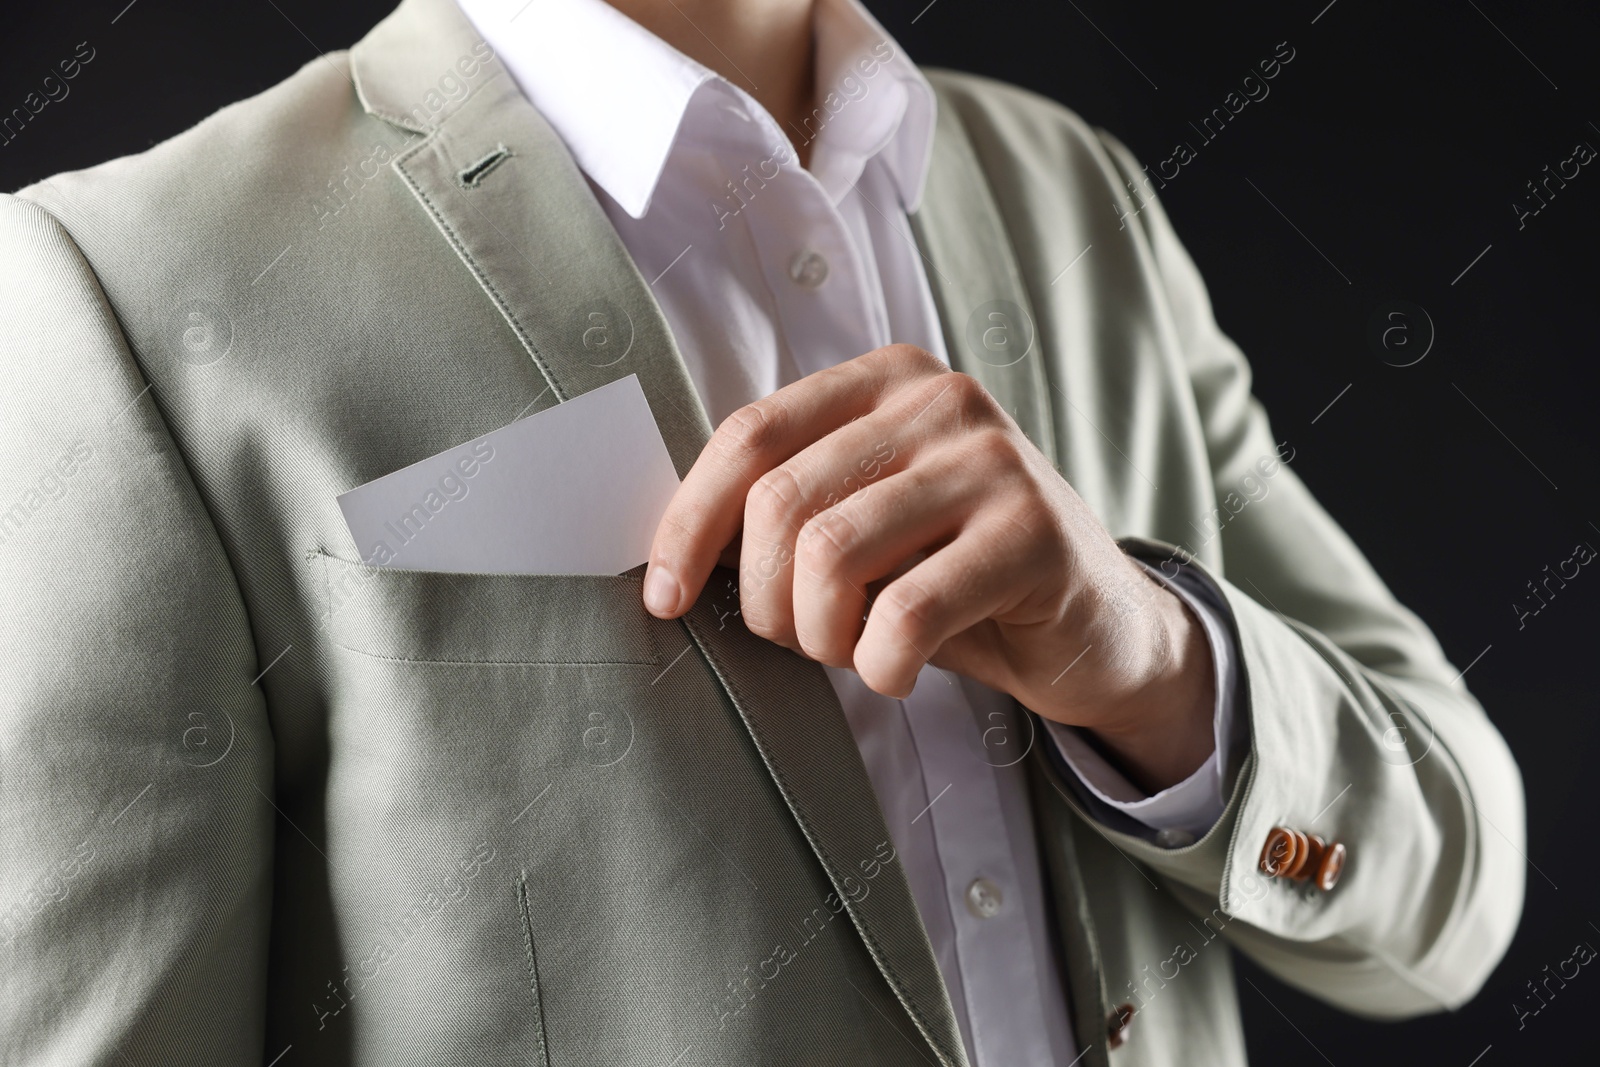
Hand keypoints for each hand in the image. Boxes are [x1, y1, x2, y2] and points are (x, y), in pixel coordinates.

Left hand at [643, 345, 1214, 790]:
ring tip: (855, 651)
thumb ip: (791, 511)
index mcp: (884, 380)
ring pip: (831, 554)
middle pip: (781, 503)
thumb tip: (672, 554)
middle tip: (802, 639)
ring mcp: (992, 460)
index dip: (688, 522)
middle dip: (765, 599)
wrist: (1096, 629)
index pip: (750, 435)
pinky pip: (906, 613)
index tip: (666, 597)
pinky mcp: (1033, 532)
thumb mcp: (868, 526)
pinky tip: (898, 672)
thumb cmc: (957, 580)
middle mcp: (940, 399)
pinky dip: (880, 666)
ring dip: (821, 635)